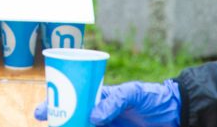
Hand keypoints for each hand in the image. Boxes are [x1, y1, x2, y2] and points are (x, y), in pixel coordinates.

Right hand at [33, 80, 180, 125]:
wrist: (176, 114)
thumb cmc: (154, 97)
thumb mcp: (134, 92)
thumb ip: (114, 100)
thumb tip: (93, 117)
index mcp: (100, 96)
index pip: (72, 98)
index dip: (54, 104)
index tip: (40, 112)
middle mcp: (100, 114)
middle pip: (72, 118)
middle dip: (59, 122)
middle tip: (48, 125)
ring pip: (82, 126)